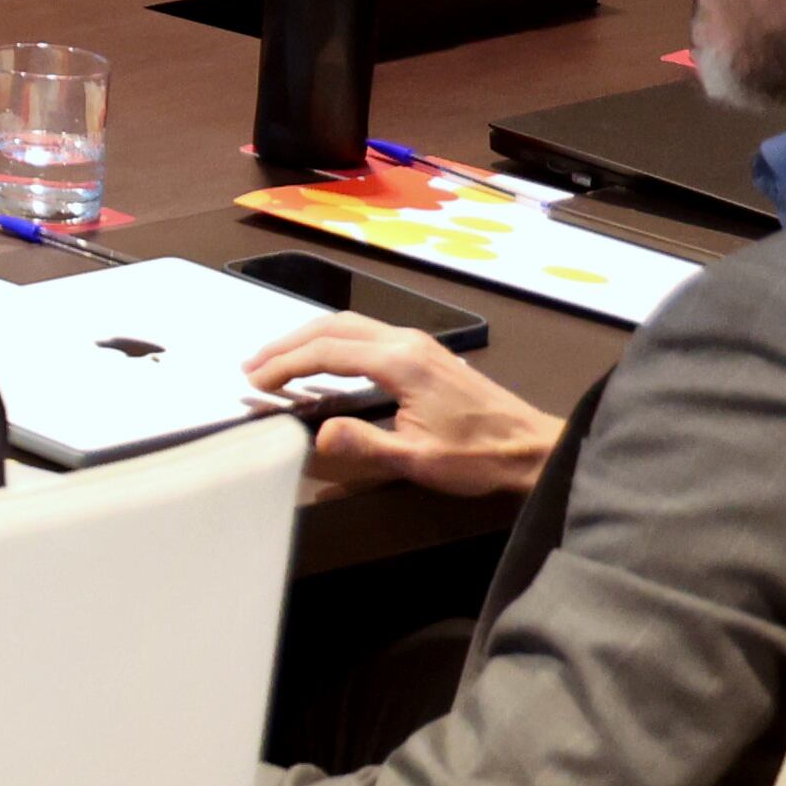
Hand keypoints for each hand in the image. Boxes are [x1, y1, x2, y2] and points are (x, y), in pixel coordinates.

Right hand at [247, 314, 565, 497]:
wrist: (532, 448)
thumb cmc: (478, 458)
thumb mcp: (418, 460)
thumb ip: (365, 444)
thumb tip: (317, 432)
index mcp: (399, 362)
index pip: (326, 352)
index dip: (285, 365)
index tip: (255, 382)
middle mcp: (405, 341)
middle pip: (332, 327)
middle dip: (287, 344)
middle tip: (253, 365)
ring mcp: (417, 342)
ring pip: (349, 325)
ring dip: (308, 338)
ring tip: (278, 360)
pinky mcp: (424, 352)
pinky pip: (365, 333)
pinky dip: (332, 341)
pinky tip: (324, 360)